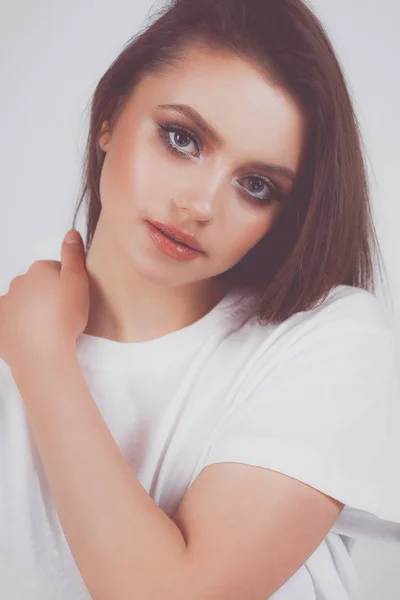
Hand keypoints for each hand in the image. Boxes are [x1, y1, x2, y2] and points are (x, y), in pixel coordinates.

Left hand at [0, 229, 89, 369]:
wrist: (44, 354)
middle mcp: (18, 282)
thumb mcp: (79, 282)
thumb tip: (70, 233)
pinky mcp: (0, 324)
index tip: (73, 298)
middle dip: (47, 295)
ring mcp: (6, 304)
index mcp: (39, 270)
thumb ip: (74, 256)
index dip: (66, 283)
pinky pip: (9, 320)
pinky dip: (18, 325)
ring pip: (22, 302)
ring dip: (32, 310)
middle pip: (36, 285)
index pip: (54, 269)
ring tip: (48, 328)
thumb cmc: (65, 318)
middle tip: (63, 314)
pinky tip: (31, 336)